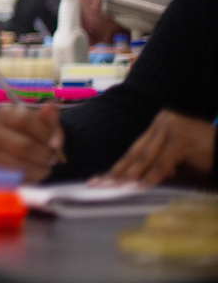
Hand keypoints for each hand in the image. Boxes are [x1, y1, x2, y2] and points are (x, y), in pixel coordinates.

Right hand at [0, 103, 63, 181]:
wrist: (12, 153)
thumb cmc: (31, 135)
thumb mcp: (43, 124)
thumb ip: (48, 117)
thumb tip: (51, 107)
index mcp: (3, 114)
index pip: (25, 120)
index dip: (45, 133)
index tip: (55, 142)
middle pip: (24, 146)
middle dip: (45, 154)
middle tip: (51, 157)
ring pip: (22, 164)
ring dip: (40, 168)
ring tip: (44, 165)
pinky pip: (17, 178)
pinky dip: (31, 177)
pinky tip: (34, 172)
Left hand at [94, 110, 215, 186]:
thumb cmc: (204, 154)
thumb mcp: (176, 157)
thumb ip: (158, 163)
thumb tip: (136, 177)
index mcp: (159, 123)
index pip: (136, 147)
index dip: (121, 164)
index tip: (104, 176)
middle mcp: (162, 121)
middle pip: (137, 151)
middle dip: (119, 170)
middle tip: (102, 183)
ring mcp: (171, 127)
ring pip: (146, 157)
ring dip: (131, 174)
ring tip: (117, 186)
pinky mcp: (180, 139)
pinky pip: (162, 163)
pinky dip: (151, 176)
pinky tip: (141, 185)